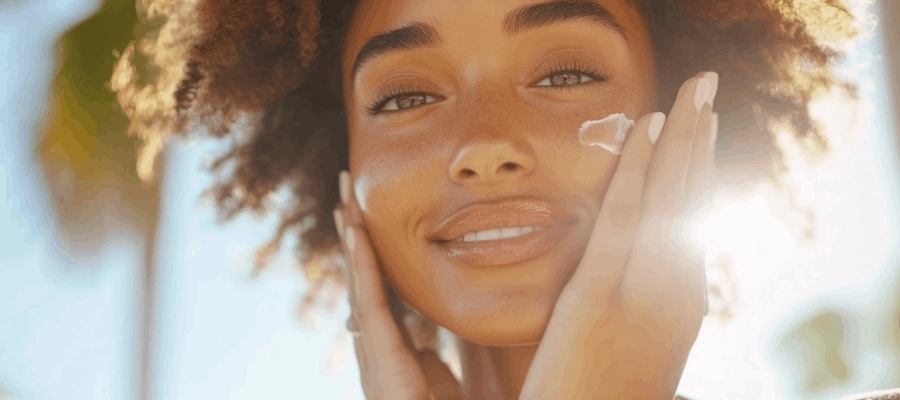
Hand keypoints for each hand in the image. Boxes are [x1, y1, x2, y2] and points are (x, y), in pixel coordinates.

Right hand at [334, 172, 464, 399]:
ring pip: (360, 278)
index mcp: (388, 344)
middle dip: (351, 231)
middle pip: (361, 274)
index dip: (367, 249)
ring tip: (344, 195)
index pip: (376, 285)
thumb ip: (427, 359)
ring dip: (351, 234)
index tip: (359, 214)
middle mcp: (372, 342)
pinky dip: (361, 263)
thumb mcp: (436, 383)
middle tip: (345, 189)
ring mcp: (372, 347)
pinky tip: (354, 231)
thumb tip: (423, 340)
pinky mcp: (381, 353)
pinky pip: (370, 299)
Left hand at [519, 72, 718, 398]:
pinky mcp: (600, 301)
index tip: (699, 129)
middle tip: (707, 89)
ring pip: (669, 201)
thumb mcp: (629, 351)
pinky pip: (625, 220)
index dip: (697, 172)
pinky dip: (639, 169)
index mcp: (679, 308)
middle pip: (691, 203)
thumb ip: (635, 309)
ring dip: (682, 139)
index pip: (693, 224)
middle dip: (700, 141)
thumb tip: (632, 277)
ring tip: (695, 91)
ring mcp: (642, 298)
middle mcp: (675, 298)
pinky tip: (648, 129)